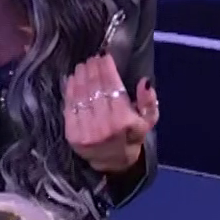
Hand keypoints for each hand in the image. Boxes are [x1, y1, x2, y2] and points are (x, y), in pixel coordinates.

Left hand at [63, 55, 157, 174]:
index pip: (112, 87)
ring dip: (80, 76)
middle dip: (93, 69)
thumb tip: (145, 81)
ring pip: (81, 95)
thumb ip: (149, 101)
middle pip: (95, 89)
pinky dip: (70, 90)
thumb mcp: (148, 121)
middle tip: (92, 58)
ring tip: (83, 65)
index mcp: (123, 121)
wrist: (113, 162)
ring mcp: (86, 130)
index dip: (107, 69)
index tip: (104, 56)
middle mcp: (103, 125)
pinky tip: (73, 79)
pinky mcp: (72, 134)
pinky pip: (70, 106)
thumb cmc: (132, 137)